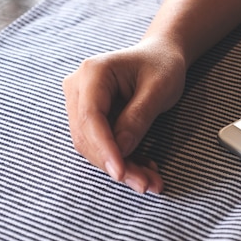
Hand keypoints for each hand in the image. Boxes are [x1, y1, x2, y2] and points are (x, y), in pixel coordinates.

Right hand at [63, 39, 186, 193]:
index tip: (121, 173)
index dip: (104, 148)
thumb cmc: (162, 65)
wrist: (160, 56)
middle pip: (87, 137)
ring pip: (92, 147)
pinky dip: (124, 160)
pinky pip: (101, 146)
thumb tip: (121, 149)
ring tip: (151, 181)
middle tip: (147, 184)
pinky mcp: (90, 118)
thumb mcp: (159, 89)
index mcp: (93, 72)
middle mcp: (78, 88)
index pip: (90, 117)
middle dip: (116, 164)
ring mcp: (80, 104)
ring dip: (122, 167)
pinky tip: (145, 169)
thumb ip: (139, 117)